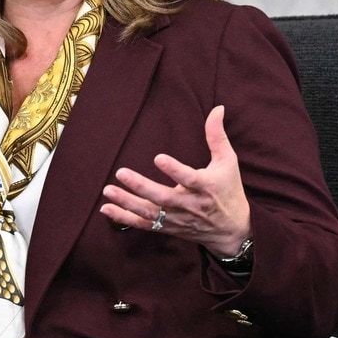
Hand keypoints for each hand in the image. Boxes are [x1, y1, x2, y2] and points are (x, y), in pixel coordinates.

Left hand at [100, 105, 251, 257]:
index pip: (188, 178)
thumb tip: (217, 108)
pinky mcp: (168, 227)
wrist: (232, 230)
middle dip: (141, 187)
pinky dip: (124, 219)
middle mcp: (189, 204)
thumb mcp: (228, 161)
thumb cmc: (228, 189)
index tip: (158, 158)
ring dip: (127, 203)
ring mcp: (177, 218)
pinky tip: (106, 209)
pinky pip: (143, 225)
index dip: (174, 170)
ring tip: (108, 190)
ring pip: (149, 213)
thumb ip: (217, 135)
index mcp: (205, 186)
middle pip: (162, 198)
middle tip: (121, 173)